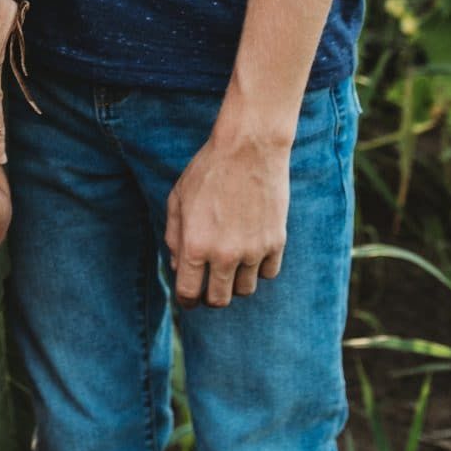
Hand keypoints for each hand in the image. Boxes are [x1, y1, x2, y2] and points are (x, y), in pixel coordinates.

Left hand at [163, 126, 289, 305]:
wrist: (249, 149)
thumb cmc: (208, 171)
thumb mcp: (177, 199)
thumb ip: (174, 237)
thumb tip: (179, 266)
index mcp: (196, 246)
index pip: (189, 293)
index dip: (186, 300)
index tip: (189, 298)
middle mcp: (225, 255)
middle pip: (219, 300)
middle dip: (211, 296)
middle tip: (209, 283)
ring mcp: (253, 250)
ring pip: (245, 290)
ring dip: (235, 282)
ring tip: (230, 262)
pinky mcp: (276, 242)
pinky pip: (267, 273)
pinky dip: (258, 269)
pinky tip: (251, 251)